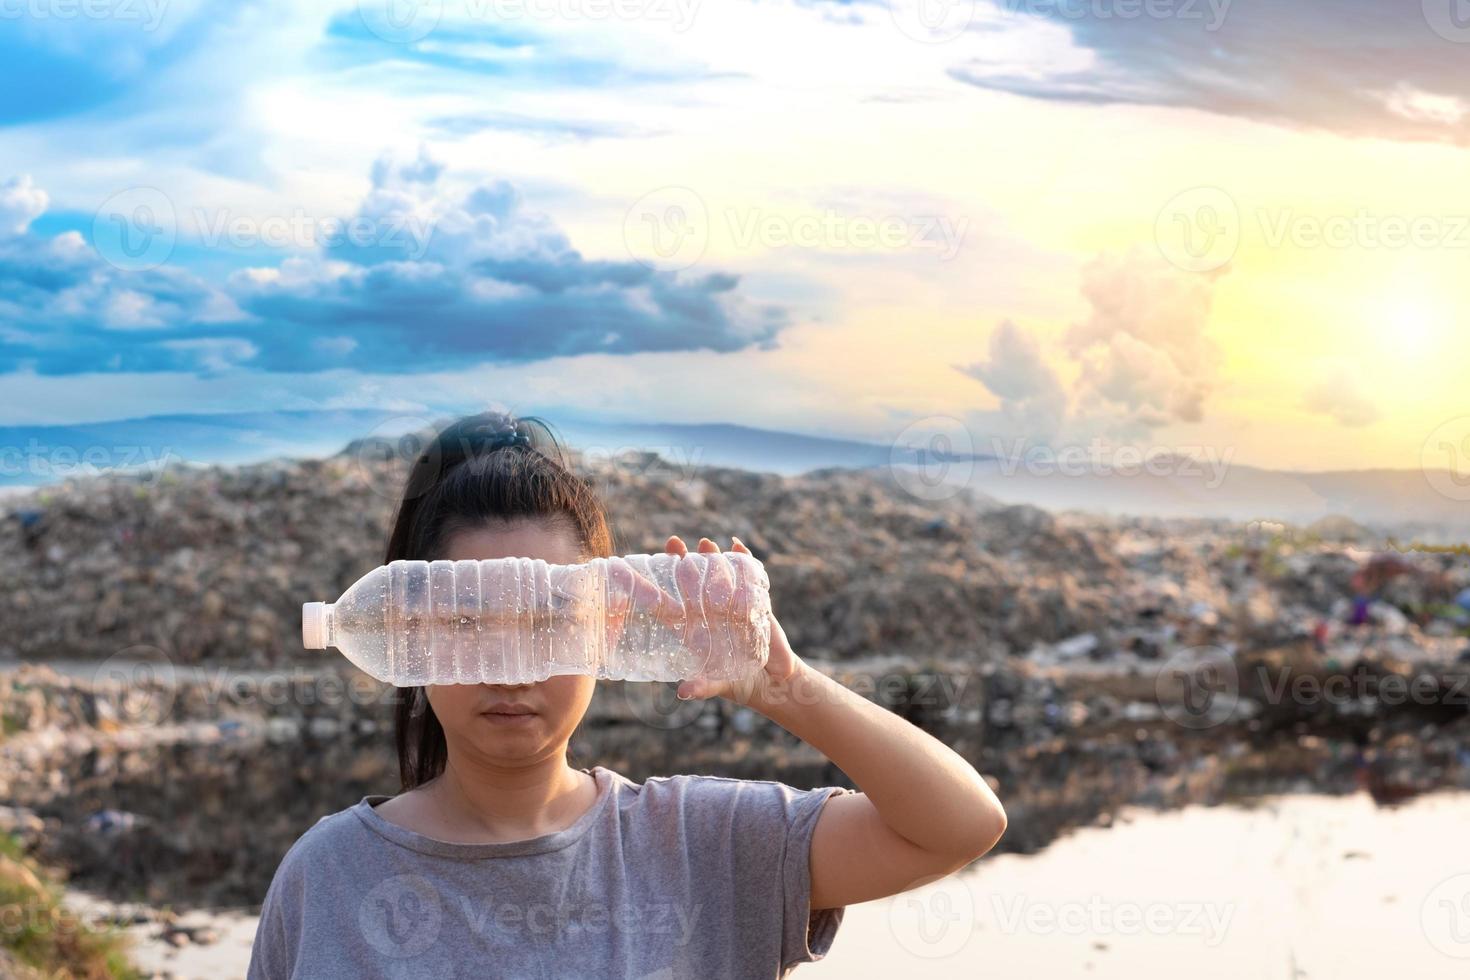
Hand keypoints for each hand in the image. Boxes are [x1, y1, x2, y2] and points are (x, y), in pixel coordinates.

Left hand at [664, 535, 800, 703]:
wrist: (771, 681)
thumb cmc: (736, 684)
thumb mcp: (716, 685)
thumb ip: (701, 687)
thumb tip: (683, 692)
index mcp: (692, 629)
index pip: (669, 604)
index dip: (655, 588)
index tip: (643, 570)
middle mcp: (708, 612)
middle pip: (690, 581)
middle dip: (681, 560)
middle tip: (673, 543)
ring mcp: (730, 604)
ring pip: (716, 573)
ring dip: (711, 556)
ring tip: (706, 542)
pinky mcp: (753, 601)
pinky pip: (747, 575)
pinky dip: (744, 558)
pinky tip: (738, 545)